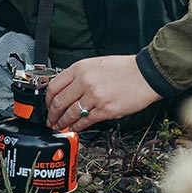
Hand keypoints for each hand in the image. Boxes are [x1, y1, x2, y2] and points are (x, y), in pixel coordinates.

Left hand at [45, 55, 162, 130]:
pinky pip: (85, 121)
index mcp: (80, 68)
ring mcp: (94, 97)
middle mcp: (85, 82)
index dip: (47, 99)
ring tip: (60, 126)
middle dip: (52, 114)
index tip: (47, 105)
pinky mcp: (105, 110)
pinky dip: (77, 126)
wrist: (144, 75)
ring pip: (70, 114)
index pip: (54, 86)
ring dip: (62, 122)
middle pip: (58, 102)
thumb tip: (64, 90)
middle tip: (50, 119)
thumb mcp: (95, 64)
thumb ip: (78, 75)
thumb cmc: (123, 69)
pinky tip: (75, 128)